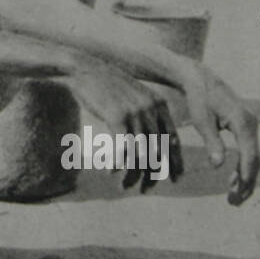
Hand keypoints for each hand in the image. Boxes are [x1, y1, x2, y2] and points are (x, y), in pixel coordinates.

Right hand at [68, 59, 182, 191]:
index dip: (175, 162)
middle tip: (146, 190)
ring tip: (124, 187)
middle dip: (153, 175)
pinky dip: (117, 164)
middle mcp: (150, 109)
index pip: (173, 140)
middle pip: (158, 151)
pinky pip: (122, 148)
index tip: (174, 180)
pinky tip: (110, 172)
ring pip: (140, 154)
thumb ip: (146, 116)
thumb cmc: (106, 86)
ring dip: (132, 175)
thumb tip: (153, 145)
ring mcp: (134, 112)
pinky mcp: (117, 116)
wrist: (83, 68)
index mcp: (159, 105)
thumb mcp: (133, 97)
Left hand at [180, 65, 259, 205]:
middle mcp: (251, 124)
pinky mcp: (245, 128)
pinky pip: (248, 151)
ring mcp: (250, 126)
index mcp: (243, 122)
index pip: (249, 154)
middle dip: (246, 182)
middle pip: (254, 160)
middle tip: (233, 201)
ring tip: (233, 197)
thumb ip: (211, 142)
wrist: (200, 79)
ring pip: (253, 158)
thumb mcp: (202, 120)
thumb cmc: (199, 99)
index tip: (238, 192)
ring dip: (245, 178)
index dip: (245, 175)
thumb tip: (218, 165)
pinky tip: (233, 180)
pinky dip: (243, 168)